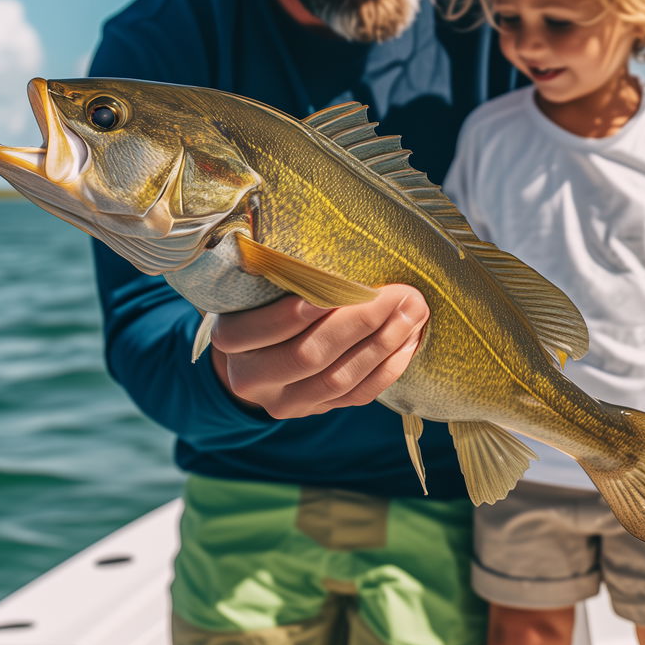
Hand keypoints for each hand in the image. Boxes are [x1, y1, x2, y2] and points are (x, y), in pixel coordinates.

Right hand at [210, 284, 429, 418]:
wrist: (259, 351)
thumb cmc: (265, 300)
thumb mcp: (258, 284)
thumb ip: (281, 269)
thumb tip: (334, 234)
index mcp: (231, 339)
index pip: (264, 329)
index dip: (299, 312)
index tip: (342, 286)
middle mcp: (251, 378)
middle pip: (309, 355)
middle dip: (361, 322)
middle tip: (401, 292)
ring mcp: (285, 401)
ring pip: (339, 379)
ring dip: (383, 343)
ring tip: (413, 312)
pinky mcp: (316, 410)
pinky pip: (357, 395)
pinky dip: (388, 368)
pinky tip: (409, 341)